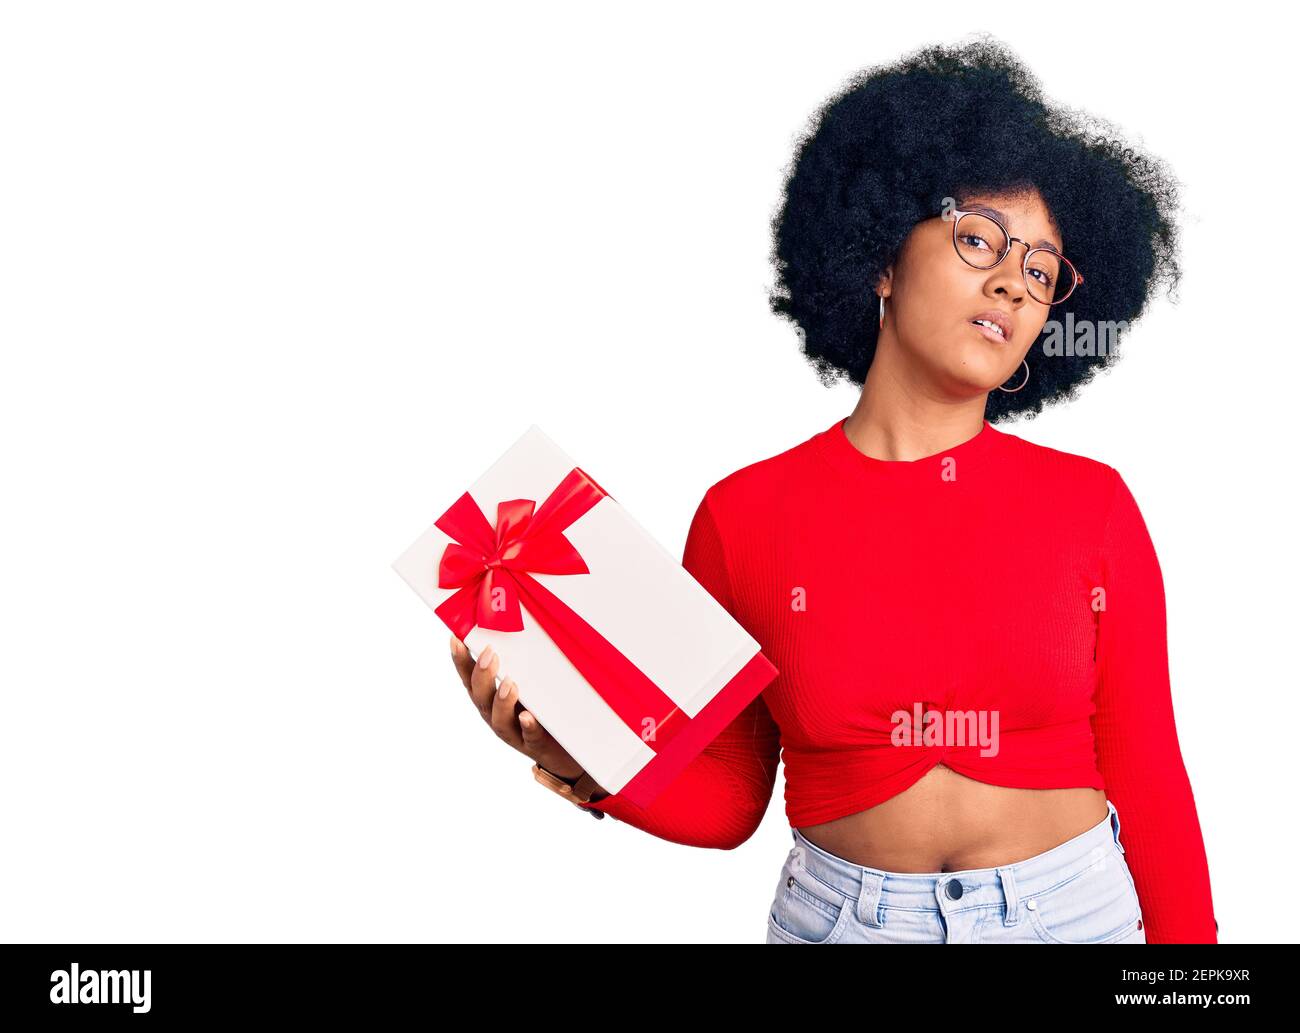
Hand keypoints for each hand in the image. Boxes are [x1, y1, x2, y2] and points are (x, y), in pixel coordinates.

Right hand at [449, 633, 591, 784]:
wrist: (564, 751)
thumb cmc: (542, 709)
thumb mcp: (530, 684)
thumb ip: (522, 662)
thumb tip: (522, 621)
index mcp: (490, 698)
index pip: (469, 678)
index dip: (461, 660)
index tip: (456, 638)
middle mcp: (496, 716)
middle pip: (480, 697)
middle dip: (482, 676)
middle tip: (489, 654)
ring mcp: (514, 732)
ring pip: (499, 720)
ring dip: (501, 700)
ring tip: (509, 683)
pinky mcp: (535, 745)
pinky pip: (530, 737)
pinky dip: (527, 726)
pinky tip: (527, 716)